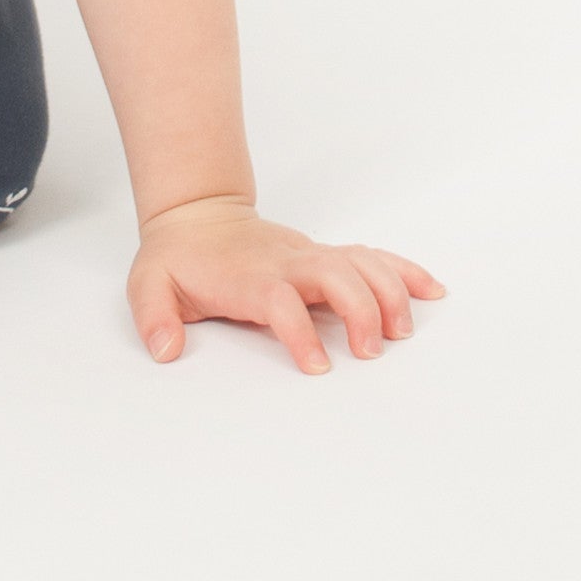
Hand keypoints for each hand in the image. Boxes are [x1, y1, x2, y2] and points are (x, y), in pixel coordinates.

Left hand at [127, 194, 445, 373]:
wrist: (197, 214)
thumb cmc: (179, 257)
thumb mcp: (149, 283)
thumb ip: (152, 315)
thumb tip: (165, 350)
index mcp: (247, 275)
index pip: (279, 297)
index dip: (300, 330)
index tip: (317, 366)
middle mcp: (285, 262)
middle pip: (334, 273)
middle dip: (359, 310)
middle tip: (369, 353)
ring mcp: (309, 256)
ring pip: (360, 262)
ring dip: (388, 293)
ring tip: (402, 333)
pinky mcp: (325, 256)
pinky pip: (371, 257)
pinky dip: (403, 271)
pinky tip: (431, 291)